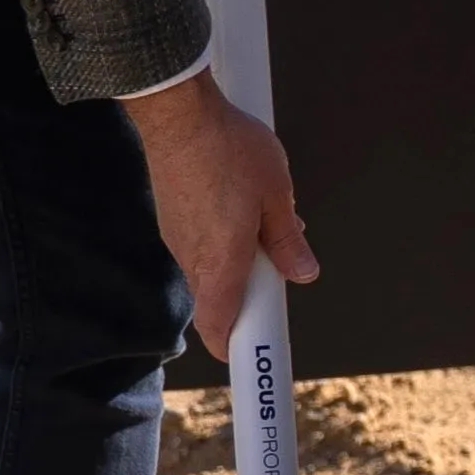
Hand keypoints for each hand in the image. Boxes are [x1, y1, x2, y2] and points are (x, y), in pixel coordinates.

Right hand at [128, 70, 316, 358]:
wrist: (179, 114)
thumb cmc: (230, 150)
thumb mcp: (277, 195)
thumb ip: (287, 240)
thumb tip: (302, 273)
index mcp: (222, 260)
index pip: (219, 324)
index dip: (233, 348)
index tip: (251, 360)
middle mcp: (194, 257)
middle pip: (219, 299)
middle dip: (249, 296)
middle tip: (276, 276)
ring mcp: (177, 239)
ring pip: (211, 270)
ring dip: (238, 264)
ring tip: (266, 223)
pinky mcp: (171, 220)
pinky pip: (200, 247)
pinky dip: (222, 243)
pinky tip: (242, 209)